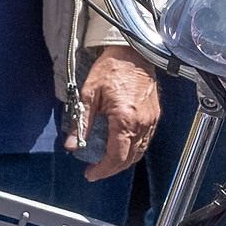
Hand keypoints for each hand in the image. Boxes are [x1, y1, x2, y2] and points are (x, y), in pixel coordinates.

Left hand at [78, 47, 159, 179]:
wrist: (133, 52)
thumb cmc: (112, 68)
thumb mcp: (89, 94)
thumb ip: (81, 121)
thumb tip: (72, 143)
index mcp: (124, 119)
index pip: (116, 156)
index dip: (103, 169)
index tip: (91, 173)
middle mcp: (141, 124)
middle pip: (129, 159)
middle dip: (111, 169)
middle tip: (96, 171)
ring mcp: (150, 121)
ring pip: (139, 153)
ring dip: (123, 162)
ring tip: (106, 162)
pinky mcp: (154, 116)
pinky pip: (145, 141)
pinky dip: (133, 150)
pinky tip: (120, 148)